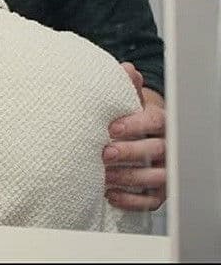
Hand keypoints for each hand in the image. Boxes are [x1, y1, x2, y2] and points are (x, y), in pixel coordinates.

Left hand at [104, 62, 166, 209]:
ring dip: (128, 178)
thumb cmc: (132, 117)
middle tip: (105, 153)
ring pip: (156, 178)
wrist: (142, 135)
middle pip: (156, 150)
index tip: (112, 128)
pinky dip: (131, 201)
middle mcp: (168, 147)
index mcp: (162, 122)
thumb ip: (128, 87)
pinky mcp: (159, 192)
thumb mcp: (130, 101)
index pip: (155, 122)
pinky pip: (151, 201)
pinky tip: (111, 195)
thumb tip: (127, 69)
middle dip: (131, 153)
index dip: (135, 125)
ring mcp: (166, 170)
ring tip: (104, 176)